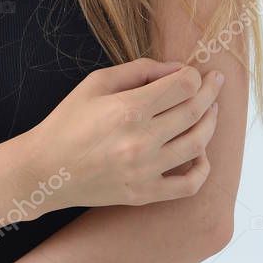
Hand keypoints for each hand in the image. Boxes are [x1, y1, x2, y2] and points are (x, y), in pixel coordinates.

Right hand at [21, 58, 222, 212]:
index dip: (195, 75)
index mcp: (128, 108)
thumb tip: (175, 69)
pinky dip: (203, 168)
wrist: (45, 169)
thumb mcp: (96, 83)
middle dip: (210, 92)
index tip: (196, 72)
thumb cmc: (68, 120)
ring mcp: (145, 170)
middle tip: (216, 83)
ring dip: (210, 124)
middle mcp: (141, 140)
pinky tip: (200, 153)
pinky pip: (189, 185)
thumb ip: (138, 70)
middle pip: (194, 111)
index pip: (182, 86)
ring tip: (210, 111)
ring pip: (197, 144)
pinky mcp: (145, 193)